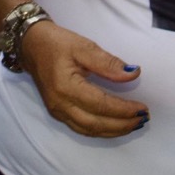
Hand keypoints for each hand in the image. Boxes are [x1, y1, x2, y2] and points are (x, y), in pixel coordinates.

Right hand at [19, 21, 144, 138]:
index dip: (124, 109)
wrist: (31, 46)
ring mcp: (57, 111)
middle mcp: (60, 104)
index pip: (101, 104)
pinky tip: (115, 126)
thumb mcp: (83, 46)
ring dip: (113, 131)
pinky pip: (81, 128)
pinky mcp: (57, 113)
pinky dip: (101, 130)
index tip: (143, 108)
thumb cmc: (57, 43)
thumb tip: (133, 74)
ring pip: (89, 130)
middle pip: (96, 123)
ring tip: (134, 124)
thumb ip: (108, 62)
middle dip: (122, 124)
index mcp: (66, 86)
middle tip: (143, 119)